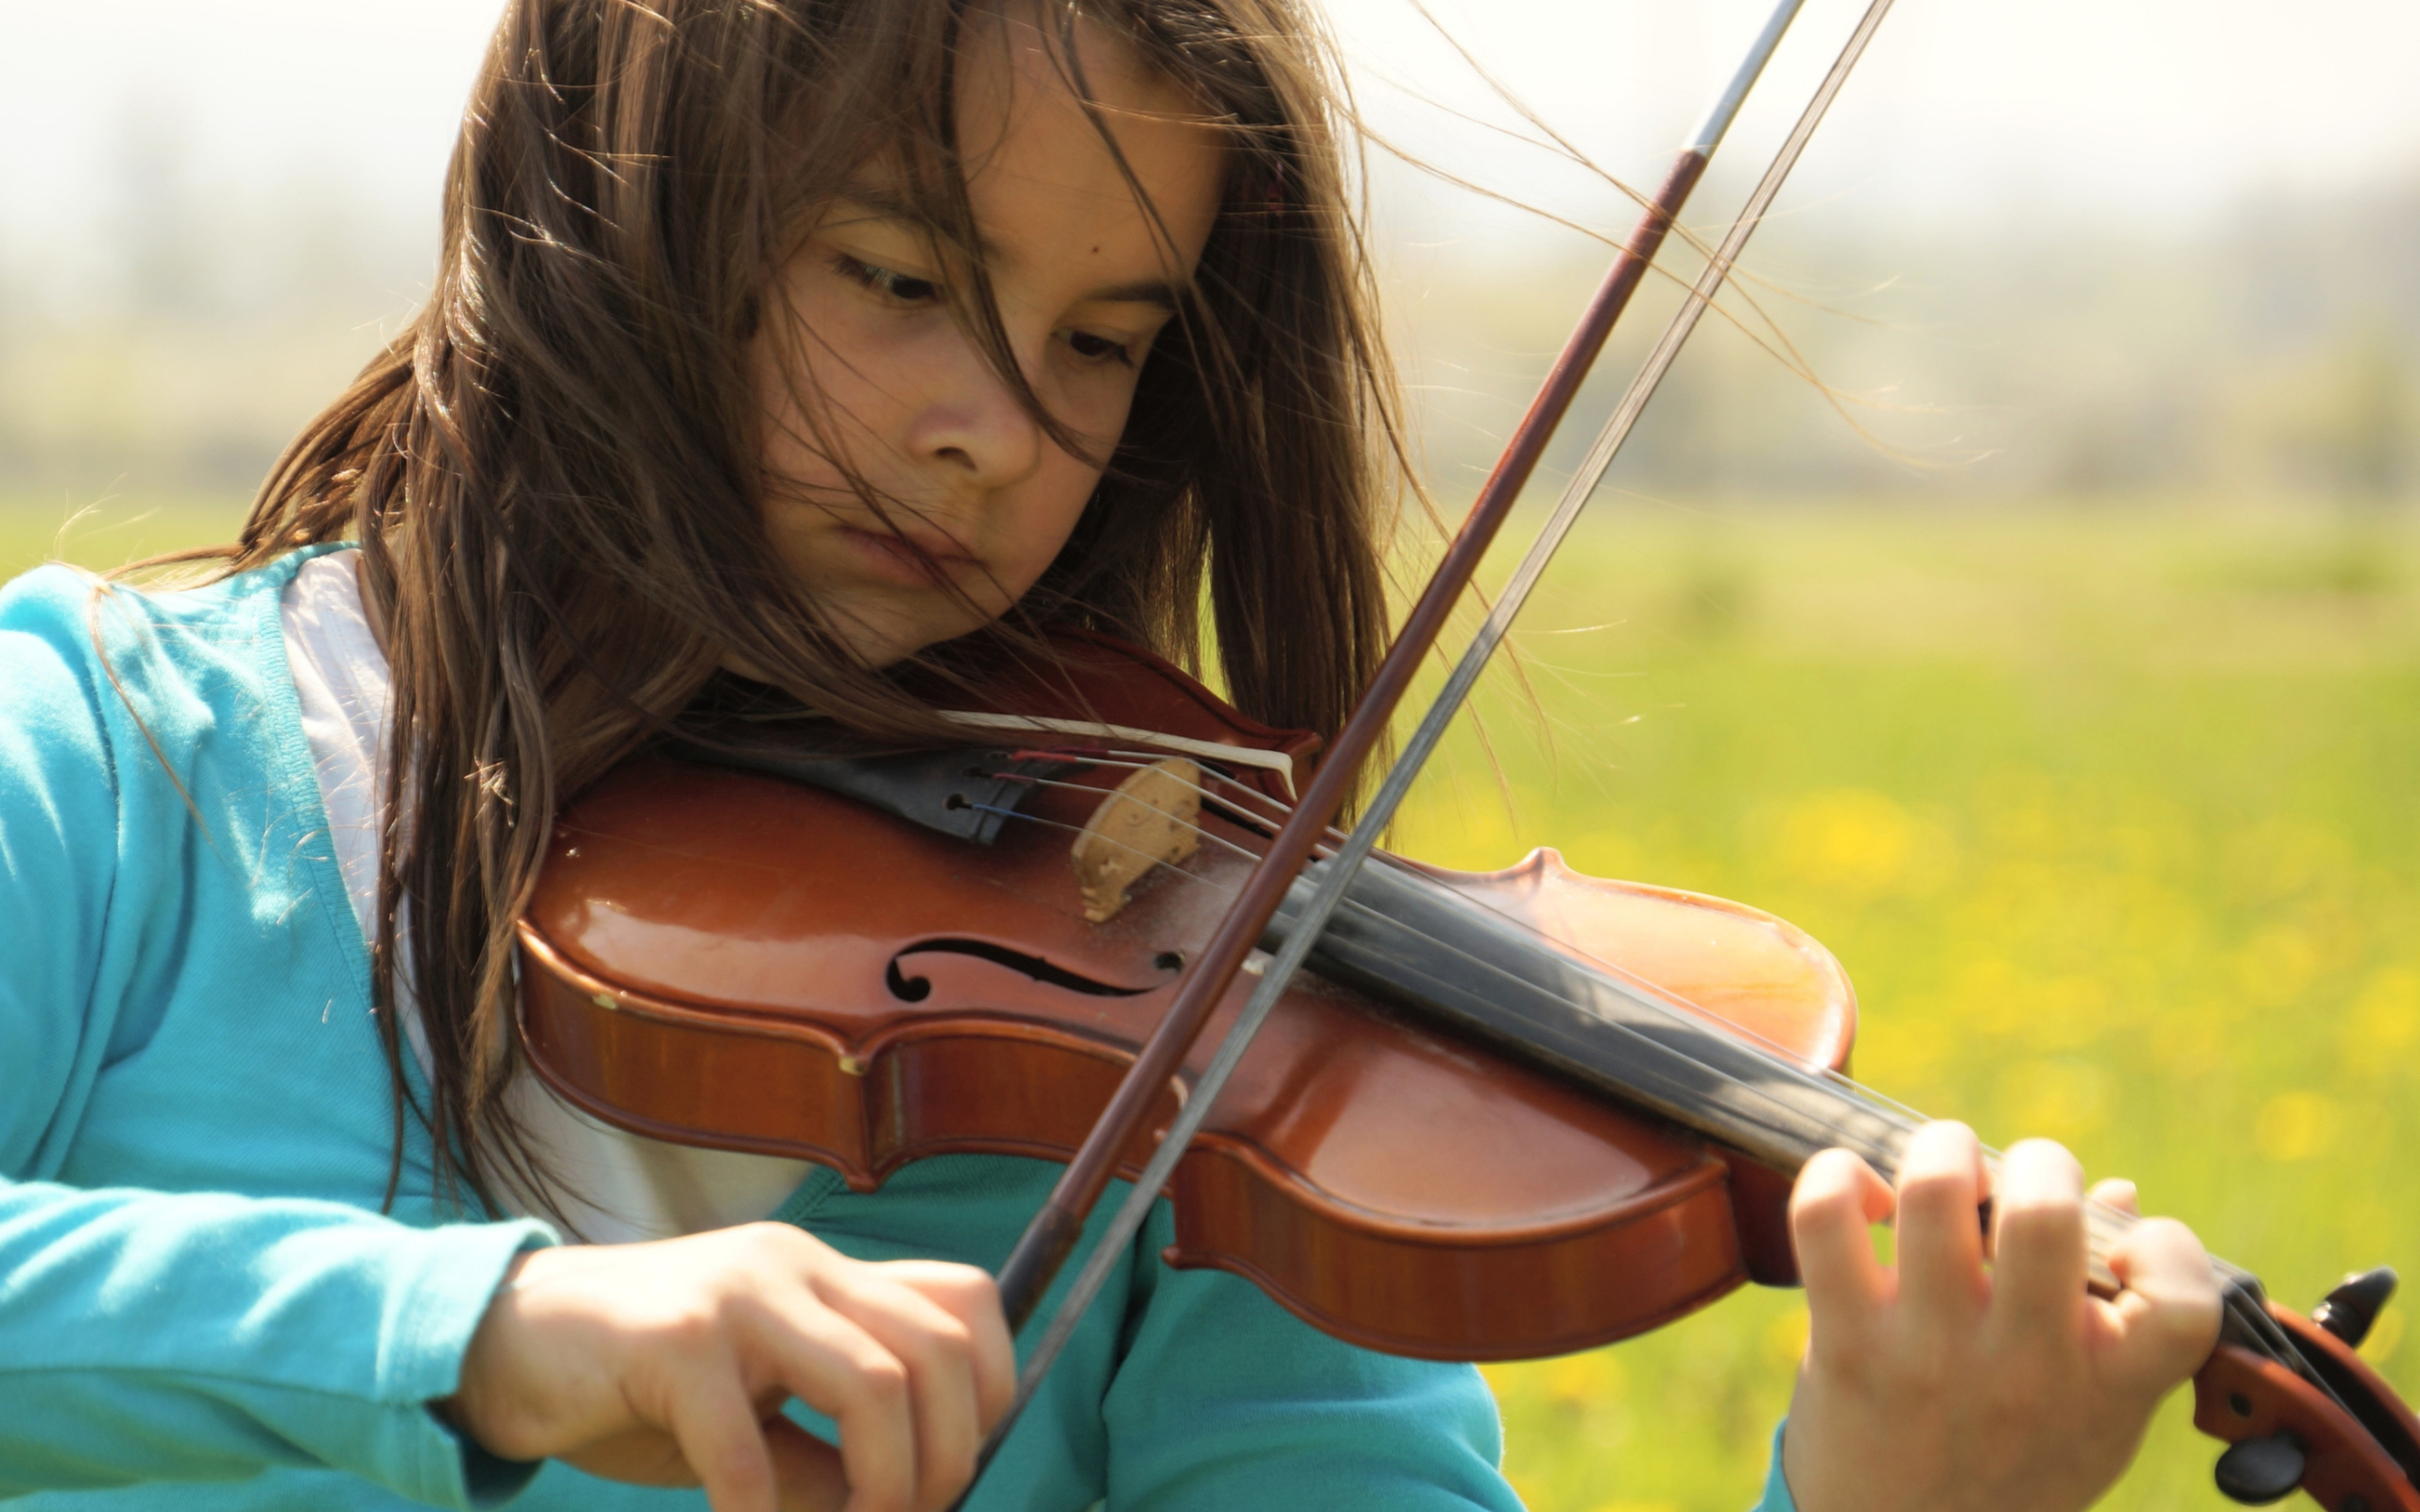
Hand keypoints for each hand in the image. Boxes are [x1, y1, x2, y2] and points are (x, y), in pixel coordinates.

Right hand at [437, 1223, 1014, 1511]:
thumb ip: (828, 1448)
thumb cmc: (639, 1389)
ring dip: (883, 1487)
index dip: (994, 1387)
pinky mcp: (672, 1340)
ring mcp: (736, 1294)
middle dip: (950, 1456)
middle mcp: (794, 1264)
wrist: (505, 1345)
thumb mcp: (752, 1414)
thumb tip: (907, 1508)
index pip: (964, 1298)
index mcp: (824, 1272)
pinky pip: (747, 1447)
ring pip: (873, 1384)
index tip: (961, 1468)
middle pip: (937, 1348)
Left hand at [1781, 1122, 2221, 1511]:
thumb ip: (2118, 1315)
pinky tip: (1861, 1197)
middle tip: (2019, 1180)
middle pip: (2043, 1212)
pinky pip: (1826, 1215)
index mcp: (2108, 1387)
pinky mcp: (1846, 1341)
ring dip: (1942, 1150)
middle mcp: (2024, 1367)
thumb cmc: (2010, 1467)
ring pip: (1934, 1189)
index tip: (2125, 1243)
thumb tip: (2118, 1193)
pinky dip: (1838, 1175)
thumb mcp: (2093, 1417)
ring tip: (1943, 1169)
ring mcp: (1930, 1352)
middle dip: (2038, 1161)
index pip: (2182, 1298)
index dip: (2164, 1244)